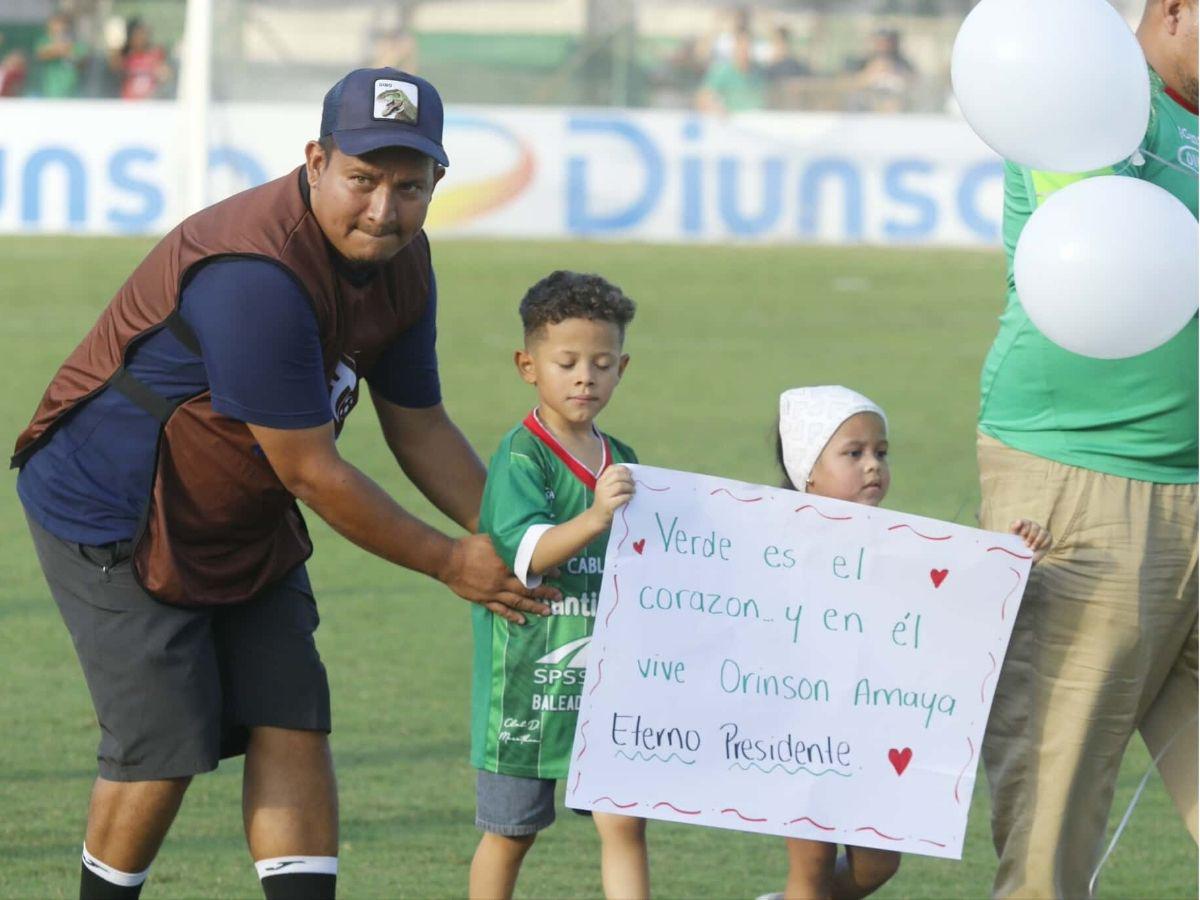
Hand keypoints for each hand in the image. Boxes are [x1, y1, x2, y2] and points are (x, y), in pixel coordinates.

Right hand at [439, 533, 556, 623]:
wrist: (448, 561)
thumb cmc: (468, 546)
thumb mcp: (490, 539)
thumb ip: (506, 542)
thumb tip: (521, 536)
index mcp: (505, 563)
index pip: (530, 569)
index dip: (545, 572)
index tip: (558, 573)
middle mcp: (502, 579)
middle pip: (528, 588)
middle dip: (545, 593)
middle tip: (559, 596)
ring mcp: (493, 591)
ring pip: (518, 602)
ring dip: (534, 607)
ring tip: (547, 611)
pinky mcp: (484, 600)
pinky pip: (501, 610)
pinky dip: (512, 616)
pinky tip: (523, 621)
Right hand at [590, 465, 635, 526]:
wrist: (597, 517)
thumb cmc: (606, 501)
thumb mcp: (607, 488)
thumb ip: (615, 481)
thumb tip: (631, 475)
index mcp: (601, 480)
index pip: (612, 468)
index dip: (624, 469)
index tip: (630, 474)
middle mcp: (601, 486)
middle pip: (617, 475)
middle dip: (628, 478)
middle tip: (634, 484)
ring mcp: (604, 495)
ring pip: (620, 485)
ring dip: (630, 487)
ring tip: (633, 491)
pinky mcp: (608, 505)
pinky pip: (622, 498)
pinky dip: (628, 496)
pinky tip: (630, 498)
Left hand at [1010, 519, 1051, 564]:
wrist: (1025, 559)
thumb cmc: (1017, 548)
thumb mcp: (1012, 539)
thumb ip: (1013, 528)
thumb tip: (1019, 521)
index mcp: (1022, 525)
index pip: (1024, 521)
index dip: (1024, 528)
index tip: (1022, 536)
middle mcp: (1032, 526)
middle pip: (1034, 526)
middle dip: (1031, 536)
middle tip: (1026, 545)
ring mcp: (1041, 530)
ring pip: (1042, 531)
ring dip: (1037, 541)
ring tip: (1032, 548)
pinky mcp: (1048, 537)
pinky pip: (1048, 537)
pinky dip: (1042, 543)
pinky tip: (1038, 548)